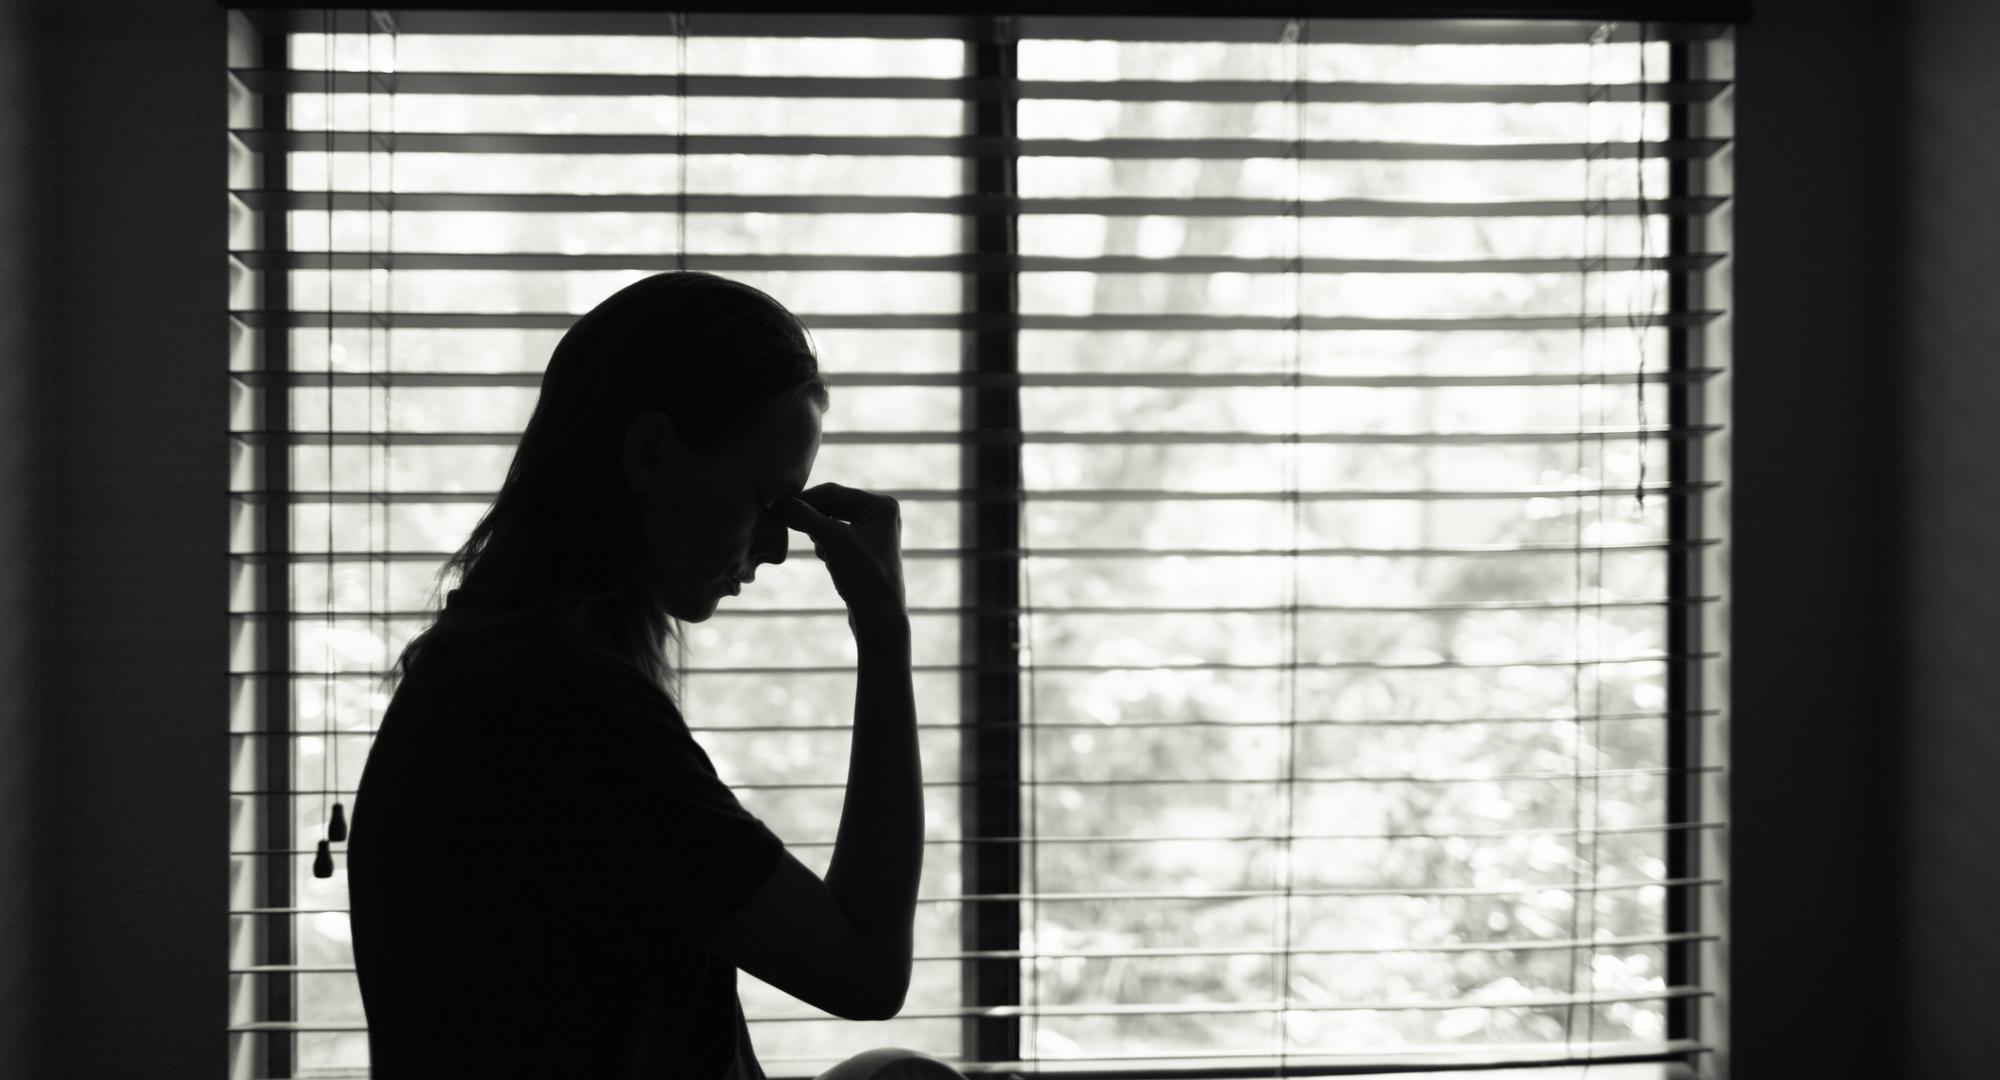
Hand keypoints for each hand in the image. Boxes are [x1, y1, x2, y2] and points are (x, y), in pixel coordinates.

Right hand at [771, 483, 907, 634]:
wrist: (879, 619)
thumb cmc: (864, 577)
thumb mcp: (833, 542)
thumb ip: (805, 518)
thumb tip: (776, 502)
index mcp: (881, 505)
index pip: (833, 492)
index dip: (803, 499)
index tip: (776, 508)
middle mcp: (880, 514)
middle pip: (832, 505)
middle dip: (812, 519)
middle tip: (786, 525)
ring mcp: (872, 532)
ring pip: (830, 522)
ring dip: (818, 535)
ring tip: (823, 553)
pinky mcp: (863, 549)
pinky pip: (835, 537)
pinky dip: (825, 546)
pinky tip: (830, 562)